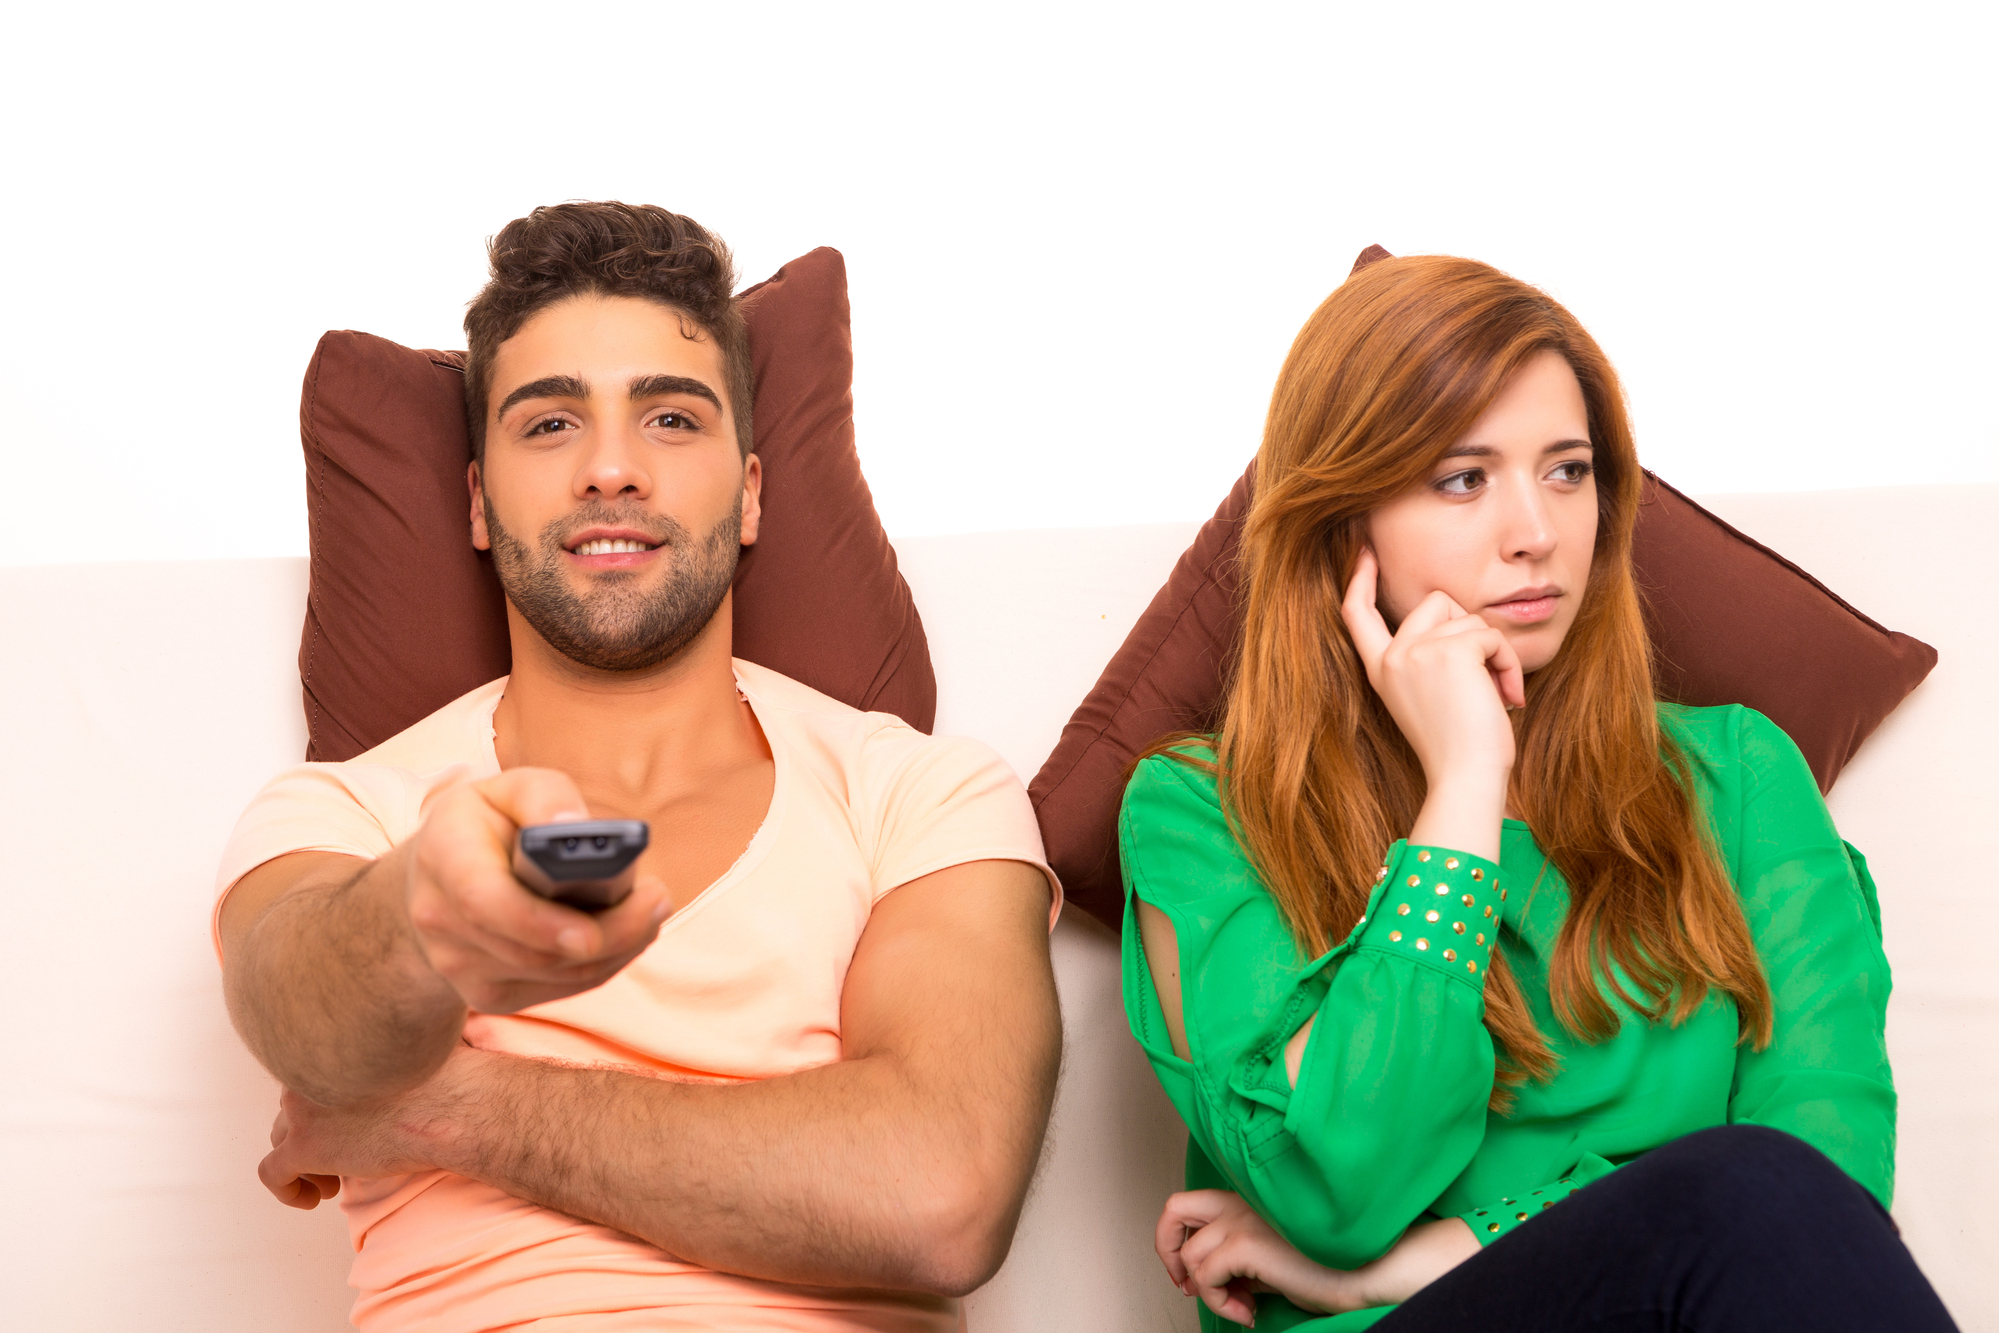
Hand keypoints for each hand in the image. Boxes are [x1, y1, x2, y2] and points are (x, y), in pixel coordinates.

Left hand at [257, 1045, 489, 1207]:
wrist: (453, 1107)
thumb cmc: (450, 1078)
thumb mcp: (414, 1044)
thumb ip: (390, 1048)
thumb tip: (410, 1040)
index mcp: (332, 1044)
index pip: (309, 1071)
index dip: (327, 1102)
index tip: (349, 1121)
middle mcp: (308, 1071)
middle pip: (293, 1106)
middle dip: (316, 1130)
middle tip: (347, 1151)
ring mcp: (302, 1109)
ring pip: (281, 1137)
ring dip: (305, 1160)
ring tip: (334, 1181)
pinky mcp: (305, 1147)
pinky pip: (273, 1174)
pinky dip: (287, 1190)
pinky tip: (314, 1199)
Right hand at [402, 769, 670, 1013]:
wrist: (438, 879)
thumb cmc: (488, 823)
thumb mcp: (511, 789)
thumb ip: (546, 798)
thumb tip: (578, 827)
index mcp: (444, 856)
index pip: (485, 902)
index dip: (539, 924)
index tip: (592, 932)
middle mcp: (440, 919)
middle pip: (534, 951)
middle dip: (609, 933)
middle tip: (657, 900)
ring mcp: (458, 966)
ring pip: (555, 975)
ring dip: (616, 949)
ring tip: (651, 911)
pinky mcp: (485, 995)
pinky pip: (558, 990)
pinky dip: (602, 965)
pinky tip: (626, 935)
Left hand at [1156, 1190, 1355, 1323]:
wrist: (1362, 1272)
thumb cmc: (1325, 1268)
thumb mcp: (1270, 1260)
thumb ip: (1238, 1259)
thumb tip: (1206, 1281)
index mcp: (1245, 1200)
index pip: (1188, 1206)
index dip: (1179, 1243)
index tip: (1196, 1279)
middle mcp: (1238, 1202)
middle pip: (1172, 1210)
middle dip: (1168, 1252)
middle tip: (1189, 1286)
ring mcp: (1240, 1220)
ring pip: (1190, 1258)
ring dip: (1209, 1294)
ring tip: (1244, 1308)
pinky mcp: (1246, 1244)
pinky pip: (1206, 1278)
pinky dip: (1220, 1303)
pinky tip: (1250, 1312)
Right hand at [1341, 549, 1520, 859]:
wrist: (1466, 777)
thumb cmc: (1459, 749)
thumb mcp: (1431, 696)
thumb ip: (1431, 657)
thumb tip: (1459, 618)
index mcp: (1381, 671)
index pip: (1358, 613)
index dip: (1361, 579)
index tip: (1366, 550)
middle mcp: (1392, 657)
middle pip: (1435, 602)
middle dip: (1467, 630)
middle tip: (1484, 678)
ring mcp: (1416, 652)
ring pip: (1468, 618)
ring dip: (1494, 653)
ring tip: (1497, 695)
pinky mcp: (1449, 650)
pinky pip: (1491, 636)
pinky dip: (1508, 664)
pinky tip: (1506, 697)